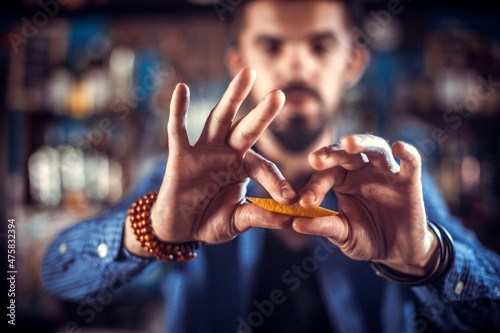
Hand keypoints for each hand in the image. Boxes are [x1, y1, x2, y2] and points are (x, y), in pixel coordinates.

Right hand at [143, 68, 295, 247]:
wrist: (179, 227)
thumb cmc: (210, 219)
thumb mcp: (237, 221)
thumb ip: (259, 216)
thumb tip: (289, 218)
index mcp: (243, 166)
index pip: (264, 168)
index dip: (276, 183)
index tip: (289, 199)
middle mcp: (226, 153)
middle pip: (246, 128)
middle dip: (262, 113)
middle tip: (280, 94)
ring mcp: (203, 151)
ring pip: (218, 119)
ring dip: (232, 97)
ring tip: (246, 74)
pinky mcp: (180, 156)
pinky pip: (178, 131)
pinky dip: (178, 111)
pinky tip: (181, 88)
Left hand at [293, 134, 438, 275]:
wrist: (397, 251)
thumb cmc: (367, 237)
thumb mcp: (343, 234)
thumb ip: (323, 226)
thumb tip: (295, 224)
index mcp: (343, 179)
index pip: (326, 174)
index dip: (314, 186)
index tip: (304, 203)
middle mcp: (363, 170)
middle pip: (346, 154)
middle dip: (330, 154)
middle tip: (315, 160)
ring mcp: (387, 173)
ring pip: (375, 148)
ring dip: (362, 143)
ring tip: (348, 143)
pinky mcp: (410, 181)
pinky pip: (411, 162)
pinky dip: (408, 154)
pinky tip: (400, 148)